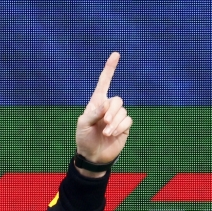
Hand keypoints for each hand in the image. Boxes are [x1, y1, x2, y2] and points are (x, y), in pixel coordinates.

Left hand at [75, 52, 131, 176]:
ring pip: (123, 111)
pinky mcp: (124, 126)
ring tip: (107, 133)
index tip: (115, 55)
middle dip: (112, 111)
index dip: (110, 69)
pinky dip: (120, 127)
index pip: (104, 82)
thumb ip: (93, 113)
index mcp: (96, 103)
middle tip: (105, 122)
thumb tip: (104, 103)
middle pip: (117, 100)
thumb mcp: (83, 125)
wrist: (93, 155)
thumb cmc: (84, 138)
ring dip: (115, 122)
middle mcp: (108, 108)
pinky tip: (113, 134)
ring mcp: (117, 117)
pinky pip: (128, 120)